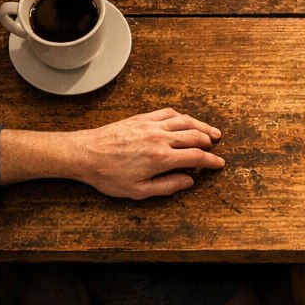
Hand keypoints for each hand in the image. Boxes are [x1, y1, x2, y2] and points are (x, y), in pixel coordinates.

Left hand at [68, 109, 224, 199]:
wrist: (84, 154)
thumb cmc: (108, 175)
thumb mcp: (139, 191)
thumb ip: (168, 186)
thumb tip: (188, 181)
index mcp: (161, 158)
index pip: (196, 156)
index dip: (211, 161)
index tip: (219, 164)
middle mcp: (159, 138)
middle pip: (195, 135)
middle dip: (210, 141)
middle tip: (217, 147)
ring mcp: (150, 125)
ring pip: (185, 121)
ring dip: (201, 126)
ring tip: (211, 132)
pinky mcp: (141, 119)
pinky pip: (168, 113)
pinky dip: (182, 117)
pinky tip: (186, 121)